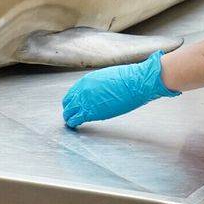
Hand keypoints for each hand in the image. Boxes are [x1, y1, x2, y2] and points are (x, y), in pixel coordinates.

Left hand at [62, 51, 179, 127]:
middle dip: (69, 108)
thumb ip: (99, 85)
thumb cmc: (128, 80)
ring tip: (70, 121)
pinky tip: (73, 125)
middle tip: (70, 114)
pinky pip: (75, 119)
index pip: (73, 92)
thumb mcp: (108, 78)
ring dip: (69, 116)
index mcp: (87, 81)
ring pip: (69, 111)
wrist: (135, 83)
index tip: (74, 104)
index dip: (72, 99)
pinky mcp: (91, 112)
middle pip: (68, 102)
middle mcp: (82, 90)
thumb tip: (101, 90)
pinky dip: (73, 123)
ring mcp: (85, 101)